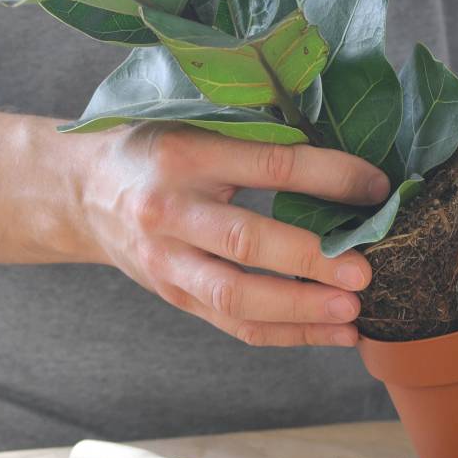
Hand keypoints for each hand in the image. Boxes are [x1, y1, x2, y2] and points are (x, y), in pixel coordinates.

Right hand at [71, 124, 390, 346]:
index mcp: (184, 154)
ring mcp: (167, 261)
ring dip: (301, 310)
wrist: (81, 192)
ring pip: (237, 297)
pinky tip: (331, 333)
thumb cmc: (153, 149)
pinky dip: (287, 334)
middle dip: (312, 260)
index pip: (269, 163)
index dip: (329, 176)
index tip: (376, 188)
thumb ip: (254, 137)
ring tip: (353, 315)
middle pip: (247, 241)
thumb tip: (347, 161)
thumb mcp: (194, 123)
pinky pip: (234, 324)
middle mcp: (169, 211)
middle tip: (365, 271)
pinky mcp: (174, 296)